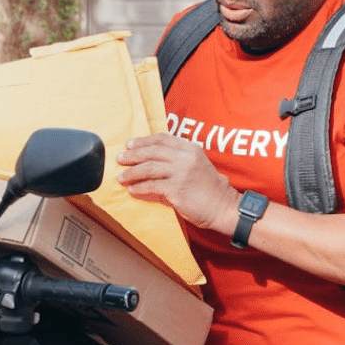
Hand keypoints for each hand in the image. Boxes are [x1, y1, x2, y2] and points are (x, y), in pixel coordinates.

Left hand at [115, 133, 240, 231]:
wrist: (224, 206)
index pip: (162, 138)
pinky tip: (132, 190)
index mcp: (190, 148)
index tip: (130, 144)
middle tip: (120, 159)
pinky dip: (139, 187)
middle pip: (152, 151)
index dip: (143, 141)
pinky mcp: (177, 189)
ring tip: (121, 177)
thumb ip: (175, 162)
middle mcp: (185, 157)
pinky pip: (151, 186)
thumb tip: (149, 165)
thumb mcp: (196, 166)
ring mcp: (181, 172)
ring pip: (148, 168)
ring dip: (131, 173)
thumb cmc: (210, 190)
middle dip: (133, 155)